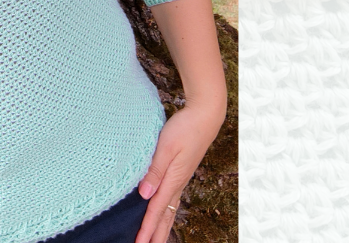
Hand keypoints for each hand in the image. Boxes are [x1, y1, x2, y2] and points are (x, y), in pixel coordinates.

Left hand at [134, 101, 225, 242]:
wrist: (204, 117)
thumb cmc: (184, 129)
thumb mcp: (166, 147)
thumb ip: (154, 170)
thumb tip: (144, 195)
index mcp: (173, 180)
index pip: (156, 210)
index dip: (147, 228)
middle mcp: (178, 183)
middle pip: (165, 216)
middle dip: (156, 235)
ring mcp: (181, 179)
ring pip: (169, 210)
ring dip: (161, 227)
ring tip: (154, 240)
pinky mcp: (181, 173)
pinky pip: (171, 200)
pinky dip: (165, 213)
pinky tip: (162, 214)